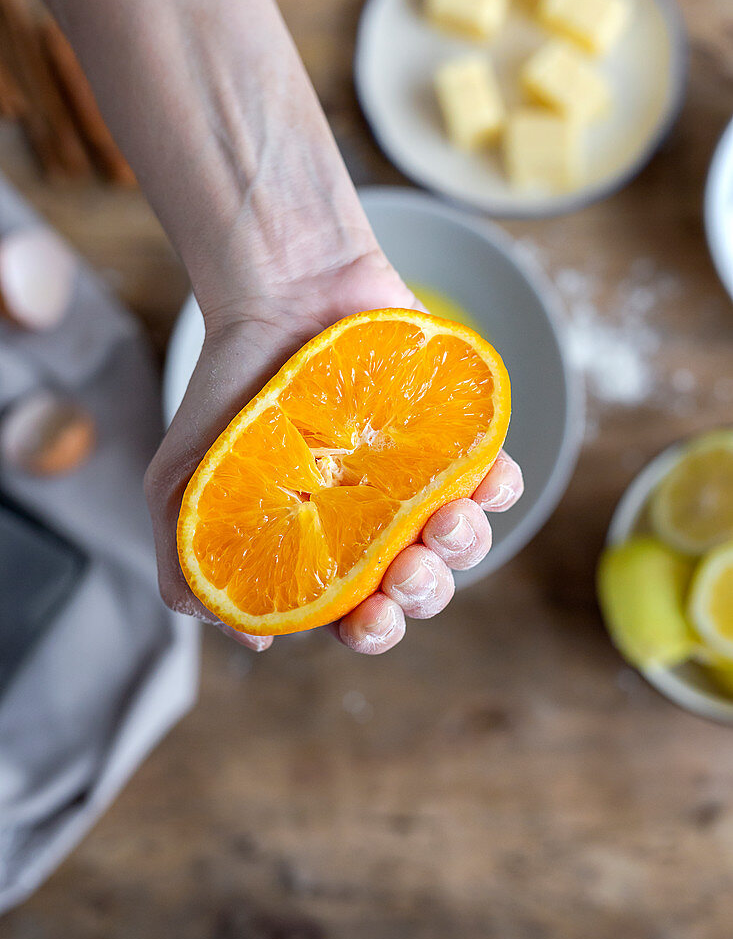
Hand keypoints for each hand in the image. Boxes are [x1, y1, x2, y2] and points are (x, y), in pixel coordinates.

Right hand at [145, 250, 523, 654]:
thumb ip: (193, 568)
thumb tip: (257, 640)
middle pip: (421, 585)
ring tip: (441, 521)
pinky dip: (500, 490)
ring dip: (464, 548)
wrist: (275, 299)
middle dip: (423, 594)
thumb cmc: (229, 393)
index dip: (373, 631)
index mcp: (325, 545)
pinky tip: (479, 482)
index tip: (367, 619)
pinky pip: (498, 478)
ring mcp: (418, 478)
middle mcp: (378, 520)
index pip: (361, 614)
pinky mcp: (455, 433)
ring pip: (465, 540)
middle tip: (406, 571)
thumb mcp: (181, 487)